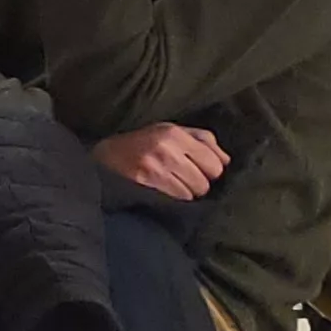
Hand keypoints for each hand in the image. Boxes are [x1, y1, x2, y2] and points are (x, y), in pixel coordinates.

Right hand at [92, 122, 230, 199]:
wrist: (103, 158)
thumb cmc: (141, 145)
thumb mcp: (169, 132)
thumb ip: (202, 140)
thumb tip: (227, 159)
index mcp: (175, 132)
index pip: (216, 163)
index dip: (210, 171)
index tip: (198, 171)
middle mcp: (166, 147)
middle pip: (206, 181)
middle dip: (198, 183)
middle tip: (182, 179)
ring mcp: (155, 166)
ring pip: (193, 192)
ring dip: (185, 192)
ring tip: (170, 184)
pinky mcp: (146, 183)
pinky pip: (178, 198)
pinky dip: (173, 198)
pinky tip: (162, 191)